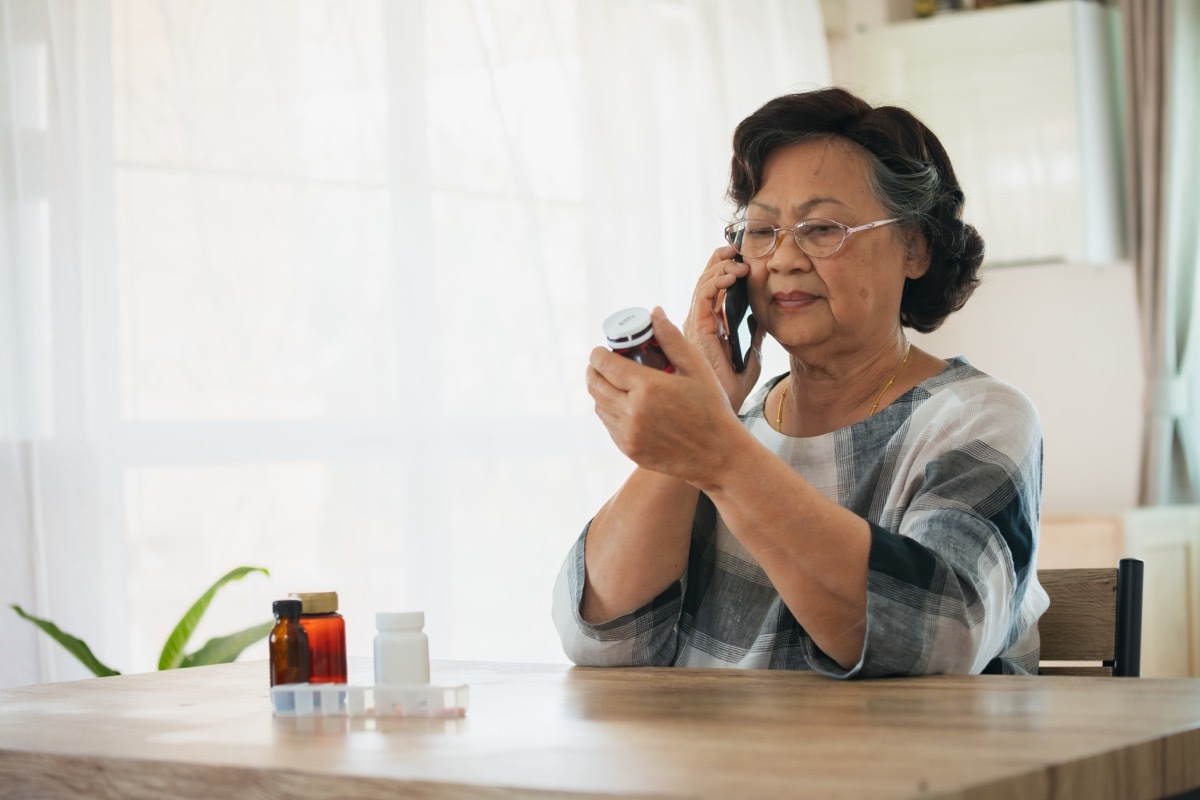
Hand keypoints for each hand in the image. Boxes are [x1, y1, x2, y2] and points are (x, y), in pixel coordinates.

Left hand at [587, 308, 747, 485]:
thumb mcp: (697, 369)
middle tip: (603, 364)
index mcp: (647, 387)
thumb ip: (671, 340)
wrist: (719, 455)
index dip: (598, 353)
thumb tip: (654, 313)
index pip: (604, 364)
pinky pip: (608, 425)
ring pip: (599, 405)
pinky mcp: (629, 450)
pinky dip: (611, 412)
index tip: (602, 350)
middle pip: (594, 384)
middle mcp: (632, 412)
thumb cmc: (712, 409)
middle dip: (594, 370)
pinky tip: (625, 406)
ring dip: (601, 391)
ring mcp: (628, 434)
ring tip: (615, 384)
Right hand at [683, 246, 765, 409]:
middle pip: (705, 281)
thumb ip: (755, 330)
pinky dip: (716, 282)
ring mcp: (696, 324)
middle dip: (719, 260)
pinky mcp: (698, 329)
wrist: (728, 404)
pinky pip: (704, 297)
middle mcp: (700, 321)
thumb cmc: (736, 382)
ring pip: (702, 284)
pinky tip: (732, 276)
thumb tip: (764, 311)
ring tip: (738, 261)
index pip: (713, 287)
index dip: (724, 267)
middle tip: (737, 248)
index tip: (742, 255)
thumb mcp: (753, 349)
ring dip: (720, 268)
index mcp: (711, 323)